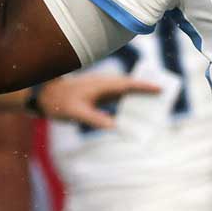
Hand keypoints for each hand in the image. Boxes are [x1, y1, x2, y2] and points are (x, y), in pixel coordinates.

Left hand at [36, 73, 159, 128]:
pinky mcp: (100, 94)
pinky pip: (119, 96)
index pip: (127, 84)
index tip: (160, 88)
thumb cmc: (60, 103)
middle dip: (148, 88)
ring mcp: (102, 88)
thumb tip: (115, 126)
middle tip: (166, 93)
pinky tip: (137, 108)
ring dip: (140, 94)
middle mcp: (104, 84)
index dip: (144, 86)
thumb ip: (96, 119)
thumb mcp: (77, 114)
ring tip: (157, 101)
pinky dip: (130, 100)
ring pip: (126, 89)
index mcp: (102, 85)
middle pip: (131, 85)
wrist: (45, 96)